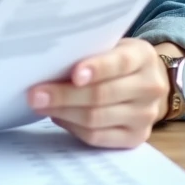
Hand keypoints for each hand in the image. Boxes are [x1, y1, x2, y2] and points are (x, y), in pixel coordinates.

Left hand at [26, 38, 169, 148]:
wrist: (147, 83)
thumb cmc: (117, 60)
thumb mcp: (112, 46)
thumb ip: (89, 51)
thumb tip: (48, 62)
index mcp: (143, 57)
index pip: (119, 63)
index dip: (96, 69)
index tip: (73, 75)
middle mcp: (150, 87)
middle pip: (102, 95)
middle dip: (65, 95)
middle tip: (35, 94)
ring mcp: (144, 116)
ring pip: (96, 118)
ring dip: (63, 112)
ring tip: (39, 105)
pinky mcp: (135, 138)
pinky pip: (97, 137)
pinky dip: (72, 127)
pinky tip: (57, 116)